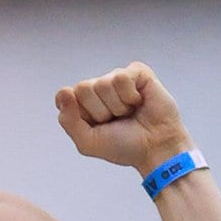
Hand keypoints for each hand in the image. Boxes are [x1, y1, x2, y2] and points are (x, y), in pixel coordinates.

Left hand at [55, 61, 193, 172]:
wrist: (156, 148)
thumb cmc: (123, 145)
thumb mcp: (87, 142)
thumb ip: (68, 120)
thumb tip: (64, 91)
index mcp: (82, 102)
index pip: (64, 96)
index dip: (81, 114)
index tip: (96, 125)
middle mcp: (97, 87)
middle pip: (82, 88)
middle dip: (100, 112)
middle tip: (116, 120)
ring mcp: (116, 78)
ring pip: (101, 84)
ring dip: (117, 106)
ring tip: (128, 112)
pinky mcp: (137, 72)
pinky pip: (121, 78)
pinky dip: (129, 96)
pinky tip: (138, 102)